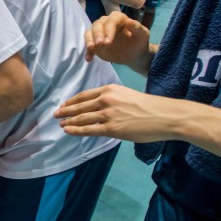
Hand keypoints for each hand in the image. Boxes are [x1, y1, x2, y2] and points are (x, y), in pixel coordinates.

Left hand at [54, 84, 178, 142]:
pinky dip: (76, 130)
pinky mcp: (112, 128)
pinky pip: (89, 130)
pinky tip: (68, 131)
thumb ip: (112, 99)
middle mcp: (106, 100)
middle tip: (55, 114)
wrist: (164, 115)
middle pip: (80, 106)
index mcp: (110, 89)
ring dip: (68, 121)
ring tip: (60, 124)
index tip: (63, 105)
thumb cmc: (149, 107)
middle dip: (65, 111)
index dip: (71, 101)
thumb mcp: (127, 95)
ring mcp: (108, 114)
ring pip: (82, 118)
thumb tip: (99, 107)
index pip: (84, 95)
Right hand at [84, 11, 151, 63]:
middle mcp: (106, 22)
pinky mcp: (94, 42)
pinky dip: (88, 51)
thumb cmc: (139, 42)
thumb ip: (137, 28)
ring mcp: (99, 32)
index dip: (108, 29)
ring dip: (89, 40)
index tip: (108, 41)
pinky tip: (89, 58)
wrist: (134, 53)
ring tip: (91, 49)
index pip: (111, 20)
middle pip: (98, 24)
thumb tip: (129, 21)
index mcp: (118, 18)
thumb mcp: (142, 35)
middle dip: (97, 34)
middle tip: (99, 44)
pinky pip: (88, 43)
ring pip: (90, 32)